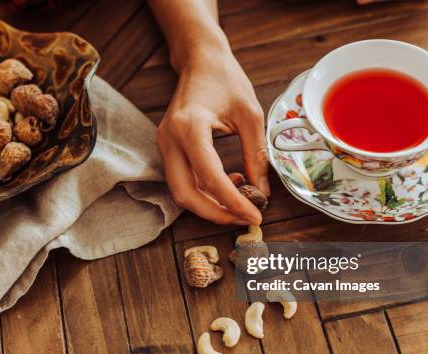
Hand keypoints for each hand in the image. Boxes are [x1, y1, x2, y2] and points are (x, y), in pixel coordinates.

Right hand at [156, 45, 269, 224]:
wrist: (200, 61)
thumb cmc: (226, 80)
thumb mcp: (250, 116)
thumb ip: (256, 157)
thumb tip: (263, 193)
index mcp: (190, 126)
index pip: (210, 177)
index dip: (234, 202)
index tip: (256, 215)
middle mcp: (170, 139)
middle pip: (185, 194)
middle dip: (216, 214)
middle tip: (245, 217)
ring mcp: (164, 144)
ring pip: (181, 192)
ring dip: (210, 205)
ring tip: (241, 200)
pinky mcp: (168, 148)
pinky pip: (182, 180)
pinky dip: (204, 191)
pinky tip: (229, 184)